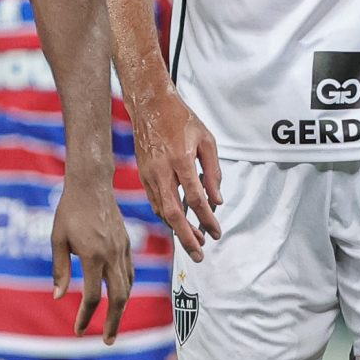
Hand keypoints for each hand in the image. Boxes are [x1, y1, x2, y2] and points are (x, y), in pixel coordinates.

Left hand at [51, 171, 134, 342]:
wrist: (92, 184)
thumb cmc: (69, 210)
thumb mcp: (57, 239)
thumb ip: (60, 269)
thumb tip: (58, 297)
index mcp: (93, 256)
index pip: (91, 296)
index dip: (85, 317)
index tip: (79, 331)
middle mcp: (112, 256)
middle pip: (118, 298)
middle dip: (113, 322)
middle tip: (108, 341)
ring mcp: (123, 250)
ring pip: (127, 287)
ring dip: (121, 309)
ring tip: (113, 324)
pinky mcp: (127, 244)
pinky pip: (130, 273)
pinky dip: (125, 289)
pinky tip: (120, 297)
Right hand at [130, 91, 221, 259]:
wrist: (150, 105)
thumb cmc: (181, 120)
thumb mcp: (206, 140)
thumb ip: (213, 171)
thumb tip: (216, 200)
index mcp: (181, 160)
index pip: (195, 198)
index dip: (207, 219)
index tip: (217, 233)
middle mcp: (162, 170)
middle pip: (174, 213)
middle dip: (187, 237)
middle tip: (199, 254)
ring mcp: (149, 174)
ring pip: (162, 211)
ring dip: (177, 230)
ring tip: (194, 242)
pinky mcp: (143, 175)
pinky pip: (155, 202)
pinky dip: (167, 216)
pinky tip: (179, 223)